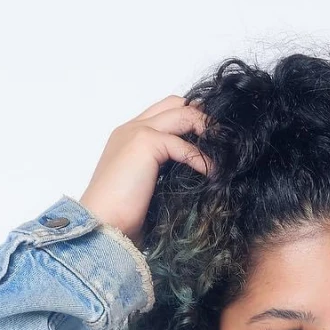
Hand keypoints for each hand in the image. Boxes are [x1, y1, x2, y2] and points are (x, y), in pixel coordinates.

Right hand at [79, 95, 213, 242]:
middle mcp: (131, 128)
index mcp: (128, 137)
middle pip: (175, 103)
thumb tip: (195, 177)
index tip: (213, 140)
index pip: (164, 113)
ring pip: (182, 113)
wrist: (102, 226)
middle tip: (225, 138)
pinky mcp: (145, 143)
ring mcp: (136, 132)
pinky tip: (214, 175)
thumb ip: (164, 172)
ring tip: (227, 150)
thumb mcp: (147, 188)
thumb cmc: (121, 218)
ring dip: (207, 129)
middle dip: (202, 115)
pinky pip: (184, 145)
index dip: (190, 120)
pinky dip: (202, 159)